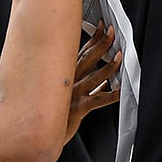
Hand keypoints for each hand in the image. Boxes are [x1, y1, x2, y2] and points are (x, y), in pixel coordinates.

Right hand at [66, 20, 120, 142]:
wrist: (40, 134)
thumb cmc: (56, 114)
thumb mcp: (67, 96)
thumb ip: (88, 88)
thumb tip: (105, 83)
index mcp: (66, 75)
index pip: (81, 51)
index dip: (93, 38)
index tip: (102, 27)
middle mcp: (69, 81)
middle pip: (88, 58)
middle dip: (102, 44)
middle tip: (112, 32)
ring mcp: (73, 94)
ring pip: (95, 76)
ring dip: (109, 65)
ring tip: (120, 56)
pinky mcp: (78, 108)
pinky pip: (98, 99)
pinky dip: (111, 94)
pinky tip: (121, 89)